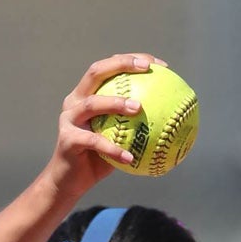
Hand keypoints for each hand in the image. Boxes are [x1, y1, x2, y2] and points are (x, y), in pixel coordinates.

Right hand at [40, 53, 168, 195]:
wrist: (69, 182)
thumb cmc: (98, 160)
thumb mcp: (119, 139)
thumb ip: (136, 125)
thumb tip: (173, 121)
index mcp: (86, 95)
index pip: (109, 67)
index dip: (132, 59)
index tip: (159, 64)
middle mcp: (75, 101)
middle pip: (96, 72)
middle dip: (121, 64)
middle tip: (146, 68)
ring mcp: (68, 119)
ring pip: (92, 103)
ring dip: (116, 102)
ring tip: (139, 108)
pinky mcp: (67, 139)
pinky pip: (93, 141)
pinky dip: (113, 149)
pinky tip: (131, 158)